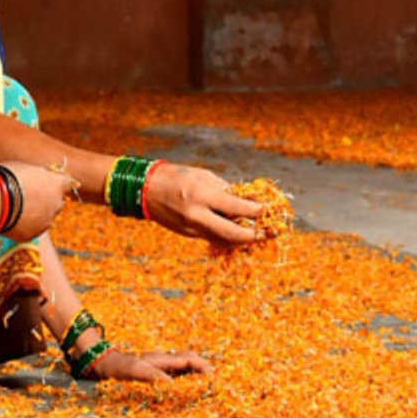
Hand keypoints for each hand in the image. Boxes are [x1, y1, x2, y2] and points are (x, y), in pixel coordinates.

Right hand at [0, 161, 72, 240]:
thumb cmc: (6, 178)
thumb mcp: (25, 168)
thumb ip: (37, 174)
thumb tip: (38, 176)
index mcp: (56, 184)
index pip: (67, 183)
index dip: (56, 183)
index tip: (49, 183)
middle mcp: (56, 204)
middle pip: (57, 203)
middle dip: (48, 200)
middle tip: (30, 197)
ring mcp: (45, 222)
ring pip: (45, 218)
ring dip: (37, 214)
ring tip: (16, 209)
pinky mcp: (33, 235)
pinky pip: (31, 229)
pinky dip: (24, 225)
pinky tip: (11, 218)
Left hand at [90, 348, 213, 381]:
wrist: (104, 365)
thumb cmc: (119, 368)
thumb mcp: (136, 372)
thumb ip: (154, 377)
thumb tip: (173, 386)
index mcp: (162, 359)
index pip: (189, 359)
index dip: (203, 367)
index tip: (214, 378)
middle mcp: (163, 362)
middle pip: (190, 363)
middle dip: (204, 372)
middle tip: (215, 385)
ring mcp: (159, 369)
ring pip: (184, 370)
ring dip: (196, 378)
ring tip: (206, 392)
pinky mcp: (155, 377)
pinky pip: (175, 379)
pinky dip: (185, 385)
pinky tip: (187, 396)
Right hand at [142, 163, 270, 245]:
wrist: (146, 189)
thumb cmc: (177, 177)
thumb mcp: (204, 177)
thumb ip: (225, 191)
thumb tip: (247, 201)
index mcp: (202, 195)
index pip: (238, 207)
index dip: (257, 210)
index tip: (270, 210)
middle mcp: (198, 215)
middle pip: (234, 234)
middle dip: (255, 236)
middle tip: (269, 233)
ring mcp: (192, 229)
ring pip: (225, 240)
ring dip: (243, 239)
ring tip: (258, 234)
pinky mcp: (189, 235)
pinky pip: (214, 238)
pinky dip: (228, 237)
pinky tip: (238, 234)